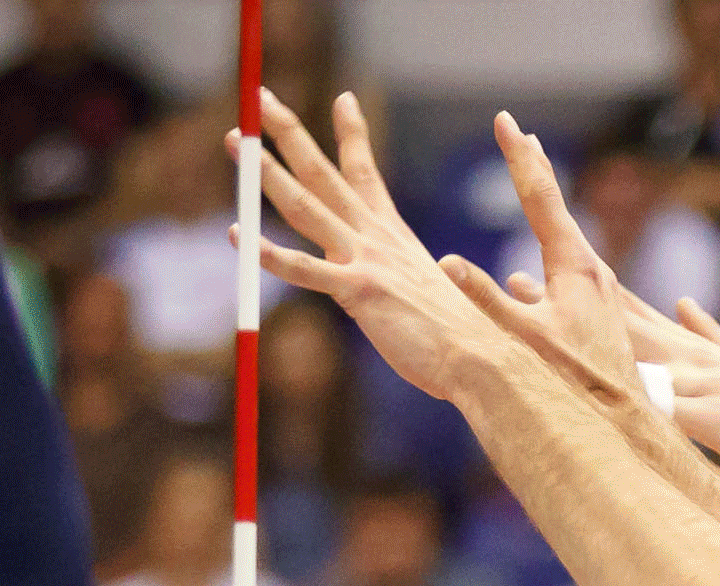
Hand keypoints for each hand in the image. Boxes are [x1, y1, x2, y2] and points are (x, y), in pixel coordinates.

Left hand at [243, 90, 498, 399]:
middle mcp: (376, 237)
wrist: (484, 356)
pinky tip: (238, 235)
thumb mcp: (434, 295)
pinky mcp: (361, 292)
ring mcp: (367, 260)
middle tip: (262, 96)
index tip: (343, 96)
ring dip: (265, 172)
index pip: (365, 171)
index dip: (352, 131)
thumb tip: (428, 287)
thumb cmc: (467, 335)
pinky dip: (269, 253)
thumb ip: (415, 283)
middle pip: (323, 172)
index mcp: (393, 235)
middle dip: (290, 131)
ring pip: (305, 205)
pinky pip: (305, 270)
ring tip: (235, 141)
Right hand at [476, 112, 648, 401]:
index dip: (518, 157)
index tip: (504, 119)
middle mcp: (593, 271)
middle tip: (519, 132)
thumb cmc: (577, 384)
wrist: (628, 421)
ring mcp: (601, 290)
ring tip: (534, 176)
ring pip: (566, 233)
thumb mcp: (525, 339)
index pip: (540, 198)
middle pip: (557, 206)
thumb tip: (447, 263)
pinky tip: (544, 257)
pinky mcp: (601, 311)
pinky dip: (554, 240)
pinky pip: (572, 262)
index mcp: (574, 267)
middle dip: (533, 167)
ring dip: (545, 201)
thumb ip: (486, 300)